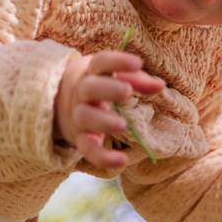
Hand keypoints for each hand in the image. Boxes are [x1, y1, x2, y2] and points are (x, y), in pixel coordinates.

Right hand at [53, 51, 163, 168]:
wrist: (61, 104)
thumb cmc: (99, 85)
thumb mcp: (115, 77)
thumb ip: (138, 80)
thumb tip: (160, 85)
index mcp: (91, 72)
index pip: (101, 62)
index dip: (118, 60)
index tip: (138, 62)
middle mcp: (81, 92)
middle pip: (89, 88)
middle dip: (108, 89)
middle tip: (127, 92)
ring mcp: (78, 116)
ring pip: (85, 117)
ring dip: (103, 121)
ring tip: (123, 125)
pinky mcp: (80, 139)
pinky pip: (87, 149)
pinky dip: (103, 157)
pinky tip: (121, 161)